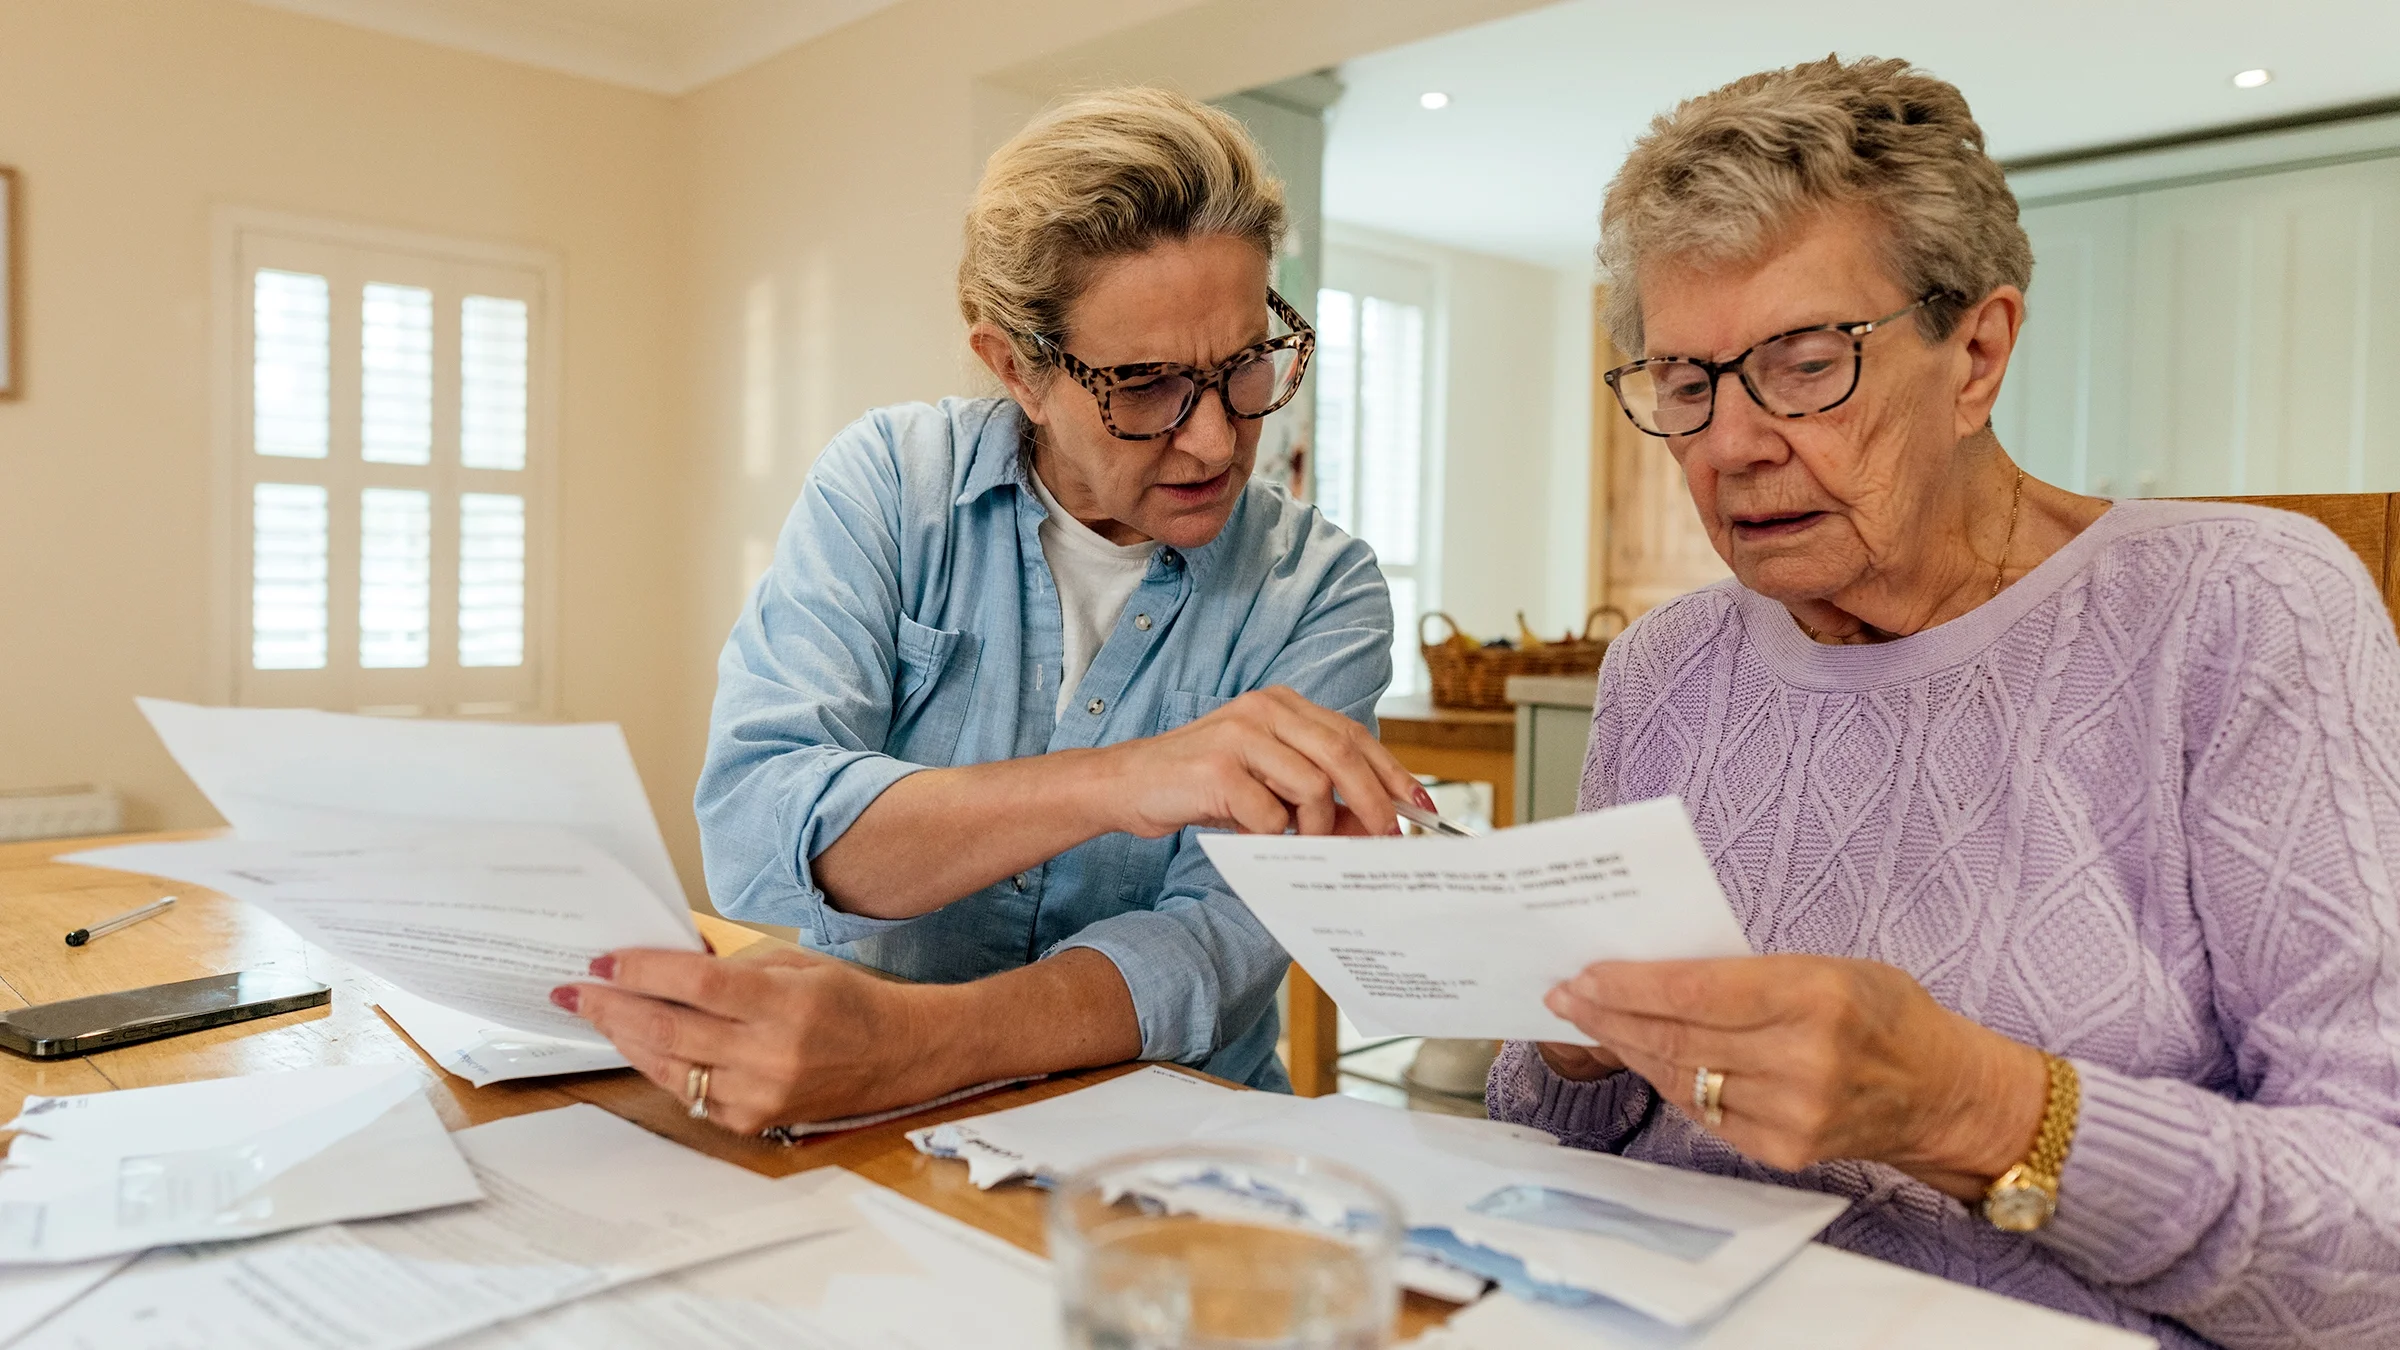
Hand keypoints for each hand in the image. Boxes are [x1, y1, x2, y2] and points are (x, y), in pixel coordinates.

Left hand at [552, 945, 940, 1133]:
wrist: (898, 1056)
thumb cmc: (848, 1001)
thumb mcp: (795, 966)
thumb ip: (730, 968)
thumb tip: (662, 960)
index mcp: (786, 1005)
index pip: (697, 985)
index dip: (642, 972)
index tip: (603, 961)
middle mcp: (771, 1055)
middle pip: (670, 1029)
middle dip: (612, 1008)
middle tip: (574, 991)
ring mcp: (759, 1095)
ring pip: (670, 1067)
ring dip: (625, 1039)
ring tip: (596, 1014)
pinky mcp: (752, 1121)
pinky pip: (689, 1094)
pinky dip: (659, 1066)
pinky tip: (639, 1044)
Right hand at [1096, 686, 1427, 837]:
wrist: (1127, 784)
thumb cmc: (1200, 785)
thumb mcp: (1264, 779)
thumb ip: (1314, 790)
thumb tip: (1374, 823)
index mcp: (1281, 704)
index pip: (1354, 735)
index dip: (1392, 772)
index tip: (1420, 805)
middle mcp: (1265, 710)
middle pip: (1344, 755)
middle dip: (1374, 804)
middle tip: (1385, 839)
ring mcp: (1240, 735)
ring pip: (1314, 787)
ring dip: (1316, 828)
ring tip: (1297, 842)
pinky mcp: (1218, 769)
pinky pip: (1270, 815)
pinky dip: (1271, 837)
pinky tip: (1253, 836)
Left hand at [1544, 955, 2048, 1199]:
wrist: (1943, 1092)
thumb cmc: (1882, 1012)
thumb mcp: (1824, 965)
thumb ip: (1745, 972)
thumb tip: (1654, 972)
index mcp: (1813, 997)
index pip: (1693, 993)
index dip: (1627, 986)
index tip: (1583, 975)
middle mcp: (1801, 1061)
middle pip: (1675, 1037)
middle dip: (1609, 1015)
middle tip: (1567, 996)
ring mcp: (1790, 1113)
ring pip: (1679, 1077)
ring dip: (1627, 1049)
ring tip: (1593, 1022)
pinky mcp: (1781, 1149)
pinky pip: (1701, 1111)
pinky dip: (1668, 1081)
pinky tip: (1643, 1057)